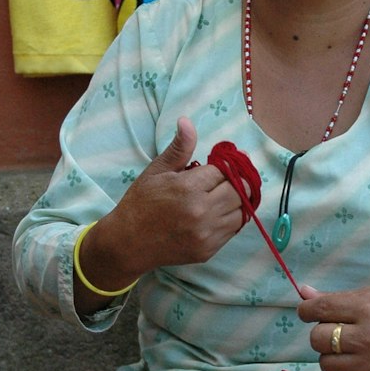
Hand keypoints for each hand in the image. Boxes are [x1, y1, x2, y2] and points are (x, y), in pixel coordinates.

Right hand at [74, 119, 245, 306]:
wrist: (128, 244)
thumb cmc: (141, 203)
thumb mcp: (156, 171)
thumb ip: (179, 148)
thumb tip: (187, 121)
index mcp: (188, 188)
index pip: (224, 170)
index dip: (222, 165)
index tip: (217, 166)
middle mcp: (201, 212)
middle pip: (240, 190)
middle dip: (235, 181)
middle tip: (224, 180)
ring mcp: (206, 234)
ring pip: (241, 211)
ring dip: (236, 201)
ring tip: (220, 197)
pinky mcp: (209, 250)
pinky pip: (233, 230)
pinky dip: (230, 219)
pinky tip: (215, 214)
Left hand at [297, 283, 369, 370]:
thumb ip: (337, 298)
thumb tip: (302, 293)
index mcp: (368, 308)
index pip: (318, 311)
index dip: (307, 309)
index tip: (310, 310)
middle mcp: (369, 338)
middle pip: (317, 339)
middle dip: (322, 331)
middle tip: (337, 327)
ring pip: (326, 364)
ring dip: (330, 353)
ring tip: (348, 344)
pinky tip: (357, 360)